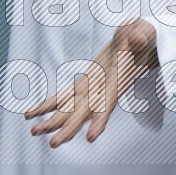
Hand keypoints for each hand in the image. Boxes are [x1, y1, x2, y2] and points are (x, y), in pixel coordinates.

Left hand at [24, 18, 158, 146]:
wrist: (138, 40)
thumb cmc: (141, 35)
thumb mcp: (143, 31)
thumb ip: (139, 37)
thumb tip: (136, 40)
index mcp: (119, 78)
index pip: (110, 101)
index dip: (101, 119)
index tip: (92, 137)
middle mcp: (105, 88)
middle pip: (86, 112)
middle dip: (70, 128)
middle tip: (54, 143)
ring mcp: (94, 87)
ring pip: (72, 108)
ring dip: (53, 121)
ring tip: (34, 131)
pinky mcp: (85, 82)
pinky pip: (65, 96)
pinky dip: (49, 104)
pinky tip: (33, 112)